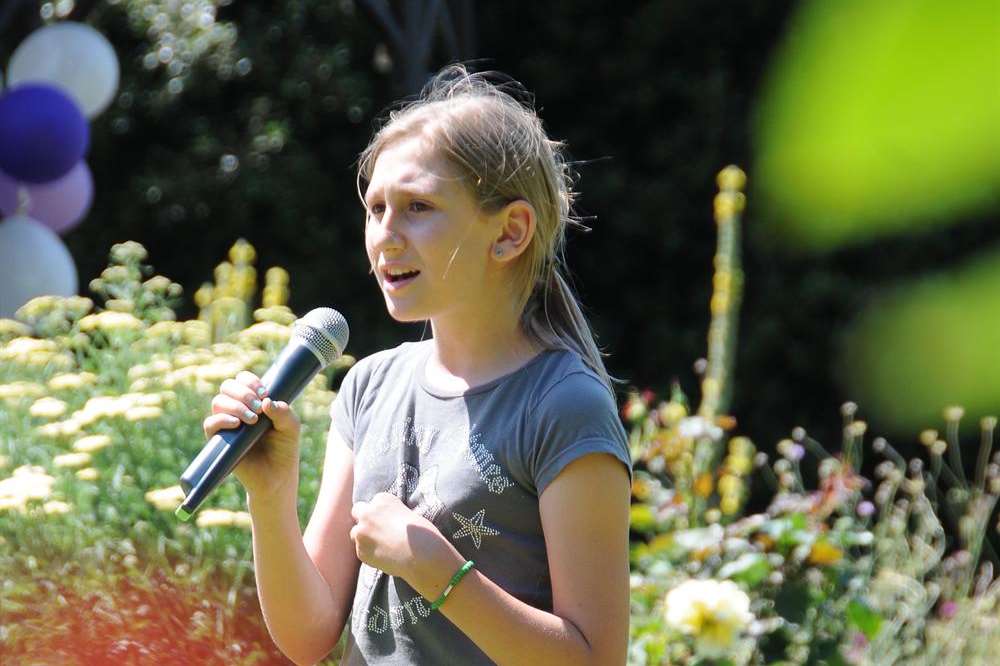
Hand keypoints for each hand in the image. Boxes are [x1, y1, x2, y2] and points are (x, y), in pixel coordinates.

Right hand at [202, 370, 301, 497]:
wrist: (276, 476)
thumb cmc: (283, 449)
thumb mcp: (290, 427)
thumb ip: (283, 412)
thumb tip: (266, 402)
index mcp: (253, 401)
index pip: (243, 379)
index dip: (250, 381)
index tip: (265, 393)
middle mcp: (237, 409)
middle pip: (228, 386)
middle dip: (243, 392)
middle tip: (258, 408)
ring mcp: (226, 424)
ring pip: (218, 401)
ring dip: (235, 405)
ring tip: (253, 420)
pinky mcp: (218, 440)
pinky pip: (210, 423)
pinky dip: (222, 419)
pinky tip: (238, 425)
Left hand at [349, 492, 452, 584]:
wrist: (421, 555)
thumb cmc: (422, 534)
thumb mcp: (409, 514)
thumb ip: (392, 514)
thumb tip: (385, 523)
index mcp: (382, 499)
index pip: (374, 501)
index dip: (381, 512)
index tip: (389, 520)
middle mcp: (368, 513)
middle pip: (357, 511)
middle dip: (364, 518)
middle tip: (375, 528)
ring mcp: (362, 532)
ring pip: (355, 532)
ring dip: (364, 537)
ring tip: (381, 545)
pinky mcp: (360, 551)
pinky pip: (360, 550)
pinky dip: (369, 553)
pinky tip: (384, 556)